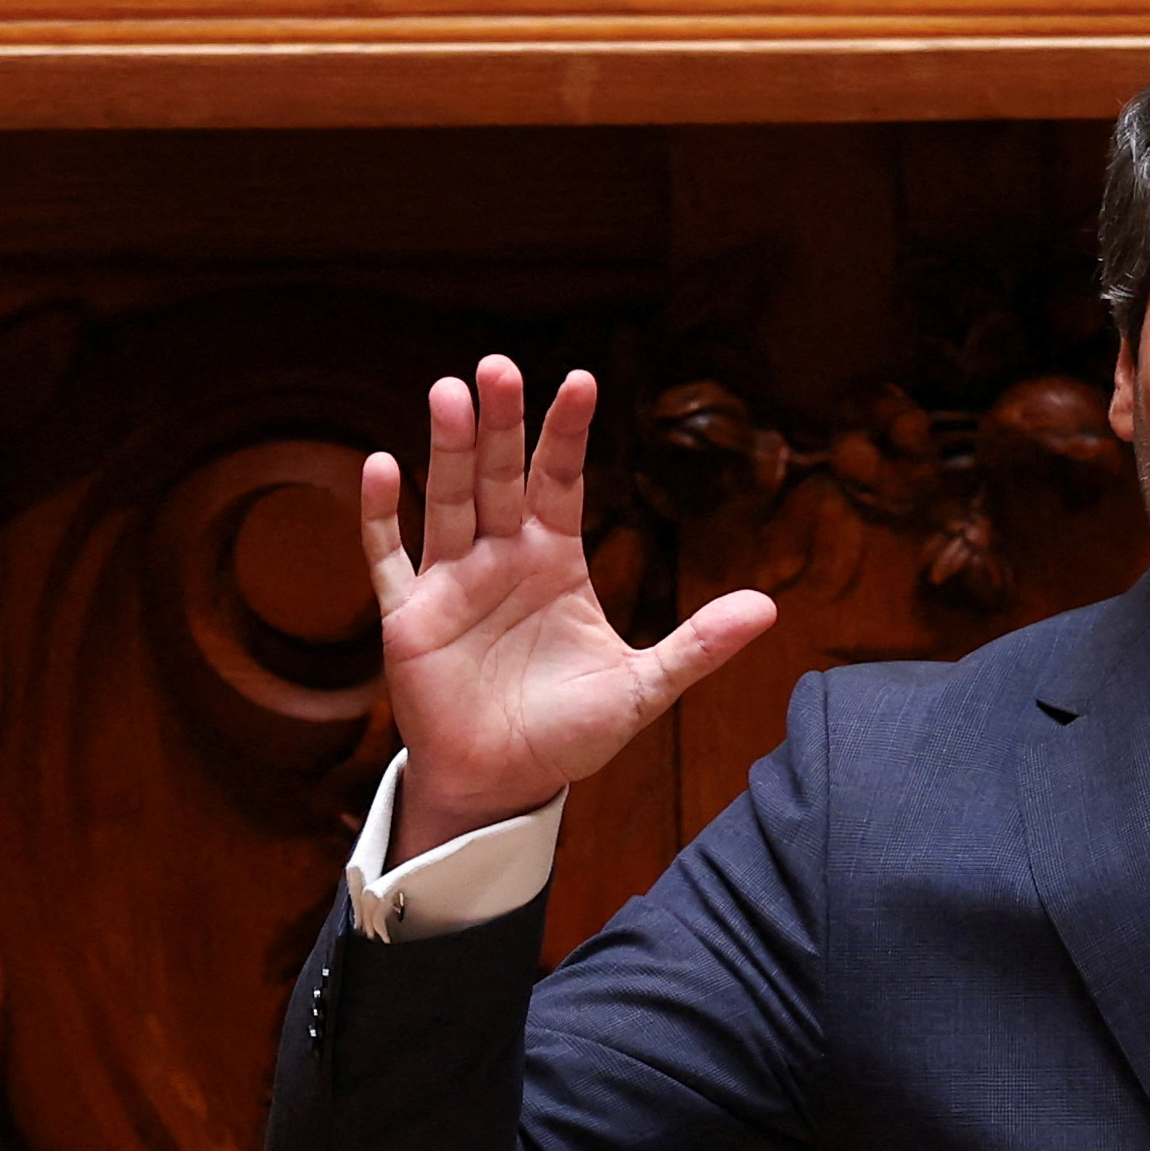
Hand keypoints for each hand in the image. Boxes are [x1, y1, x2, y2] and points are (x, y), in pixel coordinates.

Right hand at [363, 357, 776, 862]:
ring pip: (448, 501)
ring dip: (447, 450)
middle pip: (500, 476)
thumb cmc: (570, 732)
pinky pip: (390, 556)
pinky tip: (379, 466)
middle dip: (501, 424)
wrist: (507, 784)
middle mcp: (501, 558)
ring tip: (448, 394)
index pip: (561, 481)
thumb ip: (699, 645)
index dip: (568, 433)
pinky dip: (381, 515)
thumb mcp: (642, 689)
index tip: (581, 380)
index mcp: (555, 561)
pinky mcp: (409, 617)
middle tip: (497, 366)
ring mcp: (452, 583)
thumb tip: (770, 609)